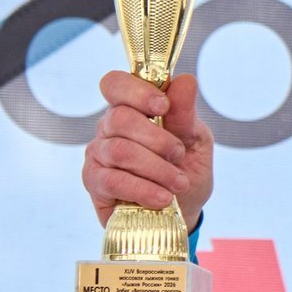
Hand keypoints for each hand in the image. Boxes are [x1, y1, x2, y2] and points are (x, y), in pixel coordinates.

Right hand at [83, 70, 213, 230]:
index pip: (115, 84)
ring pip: (119, 151)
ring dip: (156, 168)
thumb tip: (186, 80)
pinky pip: (113, 180)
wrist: (183, 211)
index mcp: (132, 107)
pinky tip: (162, 198)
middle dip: (157, 139)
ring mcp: (99, 154)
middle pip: (120, 118)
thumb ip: (185, 114)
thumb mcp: (195, 141)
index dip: (136, 91)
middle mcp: (109, 127)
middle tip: (179, 154)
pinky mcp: (95, 183)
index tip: (163, 106)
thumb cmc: (186, 169)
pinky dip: (144, 189)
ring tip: (178, 183)